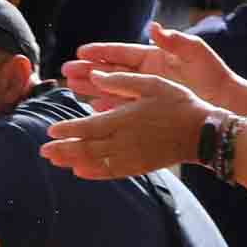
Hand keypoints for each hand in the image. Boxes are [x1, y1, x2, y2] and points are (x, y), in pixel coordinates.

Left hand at [39, 70, 208, 178]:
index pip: (88, 126)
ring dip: (72, 162)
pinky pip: (110, 172)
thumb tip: (97, 74)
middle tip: (42, 150)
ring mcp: (131, 156)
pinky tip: (79, 172)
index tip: (51, 130)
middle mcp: (124, 140)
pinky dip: (92, 173)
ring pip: (94, 161)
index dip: (67, 130)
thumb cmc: (179, 103)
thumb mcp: (152, 83)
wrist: (203, 132)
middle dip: (62, 149)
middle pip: (85, 147)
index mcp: (124, 118)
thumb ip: (122, 80)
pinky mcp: (139, 166)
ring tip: (54, 161)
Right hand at [71, 24, 241, 109]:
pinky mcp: (147, 109)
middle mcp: (146, 73)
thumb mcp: (195, 53)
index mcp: (154, 57)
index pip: (122, 52)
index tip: (81, 51)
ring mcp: (145, 91)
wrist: (226, 102)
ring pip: (111, 88)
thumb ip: (175, 40)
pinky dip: (106, 108)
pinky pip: (121, 107)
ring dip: (91, 88)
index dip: (101, 51)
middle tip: (66, 70)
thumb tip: (153, 27)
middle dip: (88, 69)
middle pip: (111, 70)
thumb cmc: (213, 76)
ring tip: (71, 86)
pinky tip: (92, 108)